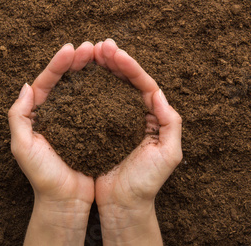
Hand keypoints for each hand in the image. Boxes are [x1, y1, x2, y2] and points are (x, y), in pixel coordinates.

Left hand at [9, 42, 95, 245]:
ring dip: (92, 70)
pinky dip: (104, 89)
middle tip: (91, 47)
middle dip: (78, 61)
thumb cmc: (43, 177)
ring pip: (83, 88)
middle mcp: (56, 113)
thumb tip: (26, 86)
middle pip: (66, 80)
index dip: (58, 64)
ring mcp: (75, 119)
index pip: (47, 82)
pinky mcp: (92, 128)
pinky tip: (114, 78)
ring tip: (103, 55)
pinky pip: (98, 104)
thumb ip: (18, 117)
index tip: (71, 49)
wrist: (65, 201)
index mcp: (38, 114)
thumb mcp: (22, 147)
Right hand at [94, 39, 182, 245]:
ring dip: (101, 68)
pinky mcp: (99, 127)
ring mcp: (116, 119)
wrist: (123, 205)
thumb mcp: (169, 155)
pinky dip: (88, 87)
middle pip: (126, 80)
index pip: (143, 84)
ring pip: (109, 86)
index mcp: (154, 116)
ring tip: (90, 52)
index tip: (115, 52)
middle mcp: (136, 114)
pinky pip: (94, 101)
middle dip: (114, 61)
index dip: (130, 66)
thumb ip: (171, 123)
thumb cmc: (146, 183)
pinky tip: (79, 75)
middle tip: (100, 46)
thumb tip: (159, 93)